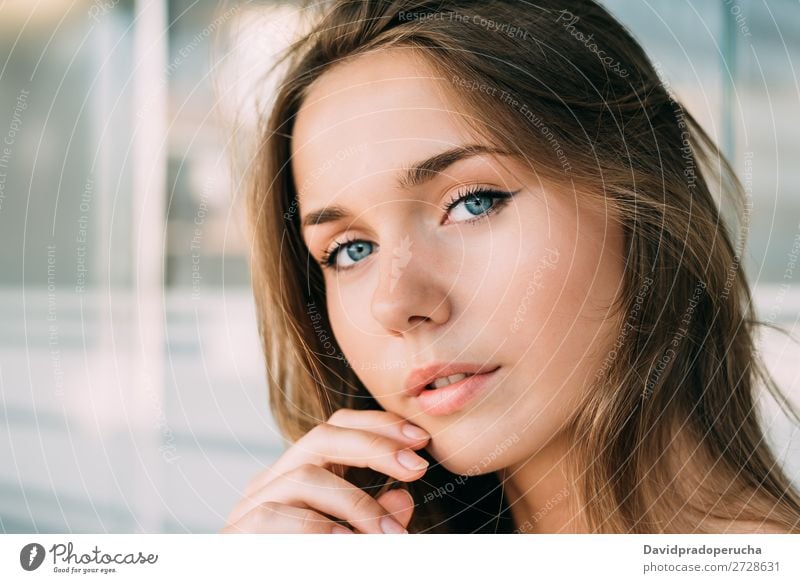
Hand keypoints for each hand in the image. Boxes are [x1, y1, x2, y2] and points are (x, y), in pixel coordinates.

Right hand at [220, 408, 430, 533]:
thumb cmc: (311, 568)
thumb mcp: (354, 541)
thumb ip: (377, 520)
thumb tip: (403, 497)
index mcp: (299, 474)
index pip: (336, 427)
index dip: (379, 424)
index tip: (420, 440)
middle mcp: (273, 481)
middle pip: (321, 437)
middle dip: (374, 447)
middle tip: (417, 468)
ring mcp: (251, 505)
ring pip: (306, 478)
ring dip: (358, 504)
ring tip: (391, 536)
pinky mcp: (240, 532)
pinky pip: (279, 516)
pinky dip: (320, 529)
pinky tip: (348, 542)